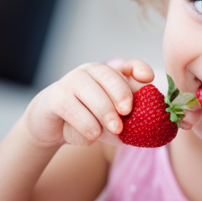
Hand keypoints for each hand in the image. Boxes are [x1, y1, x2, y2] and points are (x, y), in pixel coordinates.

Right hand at [24, 59, 153, 146]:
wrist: (52, 127)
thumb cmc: (89, 121)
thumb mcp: (112, 121)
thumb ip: (129, 121)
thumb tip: (148, 130)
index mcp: (109, 75)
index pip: (128, 65)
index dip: (139, 68)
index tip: (148, 78)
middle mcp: (90, 72)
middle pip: (108, 75)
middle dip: (120, 93)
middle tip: (127, 112)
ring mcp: (70, 82)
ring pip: (89, 92)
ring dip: (104, 112)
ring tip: (114, 130)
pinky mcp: (54, 97)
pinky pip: (71, 108)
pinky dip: (85, 124)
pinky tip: (93, 136)